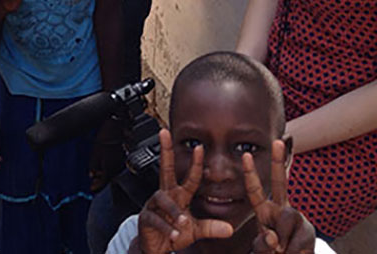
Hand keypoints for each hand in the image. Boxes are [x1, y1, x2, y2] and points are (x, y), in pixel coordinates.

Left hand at [89, 119, 124, 191]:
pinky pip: (118, 164)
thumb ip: (93, 167)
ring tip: (99, 169)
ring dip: (106, 172)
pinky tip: (106, 161)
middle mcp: (119, 168)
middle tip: (94, 178)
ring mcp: (123, 162)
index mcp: (110, 170)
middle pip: (109, 178)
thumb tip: (93, 175)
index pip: (102, 184)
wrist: (119, 124)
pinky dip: (111, 165)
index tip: (92, 188)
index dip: (96, 187)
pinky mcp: (126, 156)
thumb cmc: (106, 137)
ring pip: (114, 171)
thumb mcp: (94, 153)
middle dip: (101, 179)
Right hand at [136, 129, 233, 252]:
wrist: (155, 247)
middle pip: (165, 168)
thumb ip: (211, 228)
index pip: (189, 177)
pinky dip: (167, 227)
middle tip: (164, 132)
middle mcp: (166, 195)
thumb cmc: (175, 233)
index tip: (200, 147)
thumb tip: (230, 229)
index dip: (195, 163)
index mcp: (179, 195)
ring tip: (183, 222)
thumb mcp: (195, 231)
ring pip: (163, 200)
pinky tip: (174, 234)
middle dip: (165, 150)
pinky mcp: (146, 217)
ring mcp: (154, 205)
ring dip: (174, 211)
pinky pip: (156, 219)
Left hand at [246, 140, 316, 253]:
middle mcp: (281, 210)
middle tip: (277, 141)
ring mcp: (297, 219)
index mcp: (265, 212)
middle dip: (278, 161)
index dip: (251, 174)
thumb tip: (273, 238)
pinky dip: (294, 252)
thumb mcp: (263, 250)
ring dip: (284, 240)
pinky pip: (299, 239)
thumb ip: (264, 244)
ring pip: (288, 218)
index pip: (255, 191)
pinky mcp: (309, 231)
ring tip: (282, 252)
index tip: (247, 155)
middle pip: (280, 182)